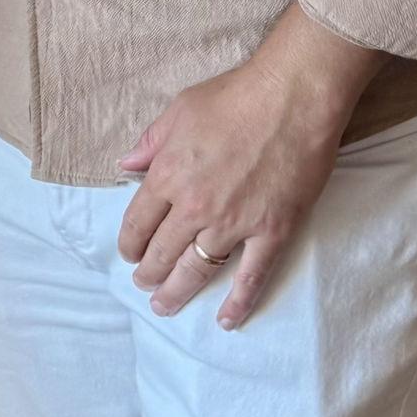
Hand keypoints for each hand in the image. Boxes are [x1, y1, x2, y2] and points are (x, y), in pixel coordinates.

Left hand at [116, 5, 379, 328]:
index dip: (130, 243)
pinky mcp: (271, 232)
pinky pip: (251, 277)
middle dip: (148, 273)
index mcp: (169, 174)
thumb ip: (150, 143)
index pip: (138, 222)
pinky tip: (226, 320)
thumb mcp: (179, 110)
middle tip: (144, 284)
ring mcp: (234, 223)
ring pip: (198, 270)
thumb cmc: (233, 97)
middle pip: (163, 252)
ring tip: (165, 305)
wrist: (291, 98)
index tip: (129, 254)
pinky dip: (238, 303)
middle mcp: (195, 206)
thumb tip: (125, 166)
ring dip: (178, 292)